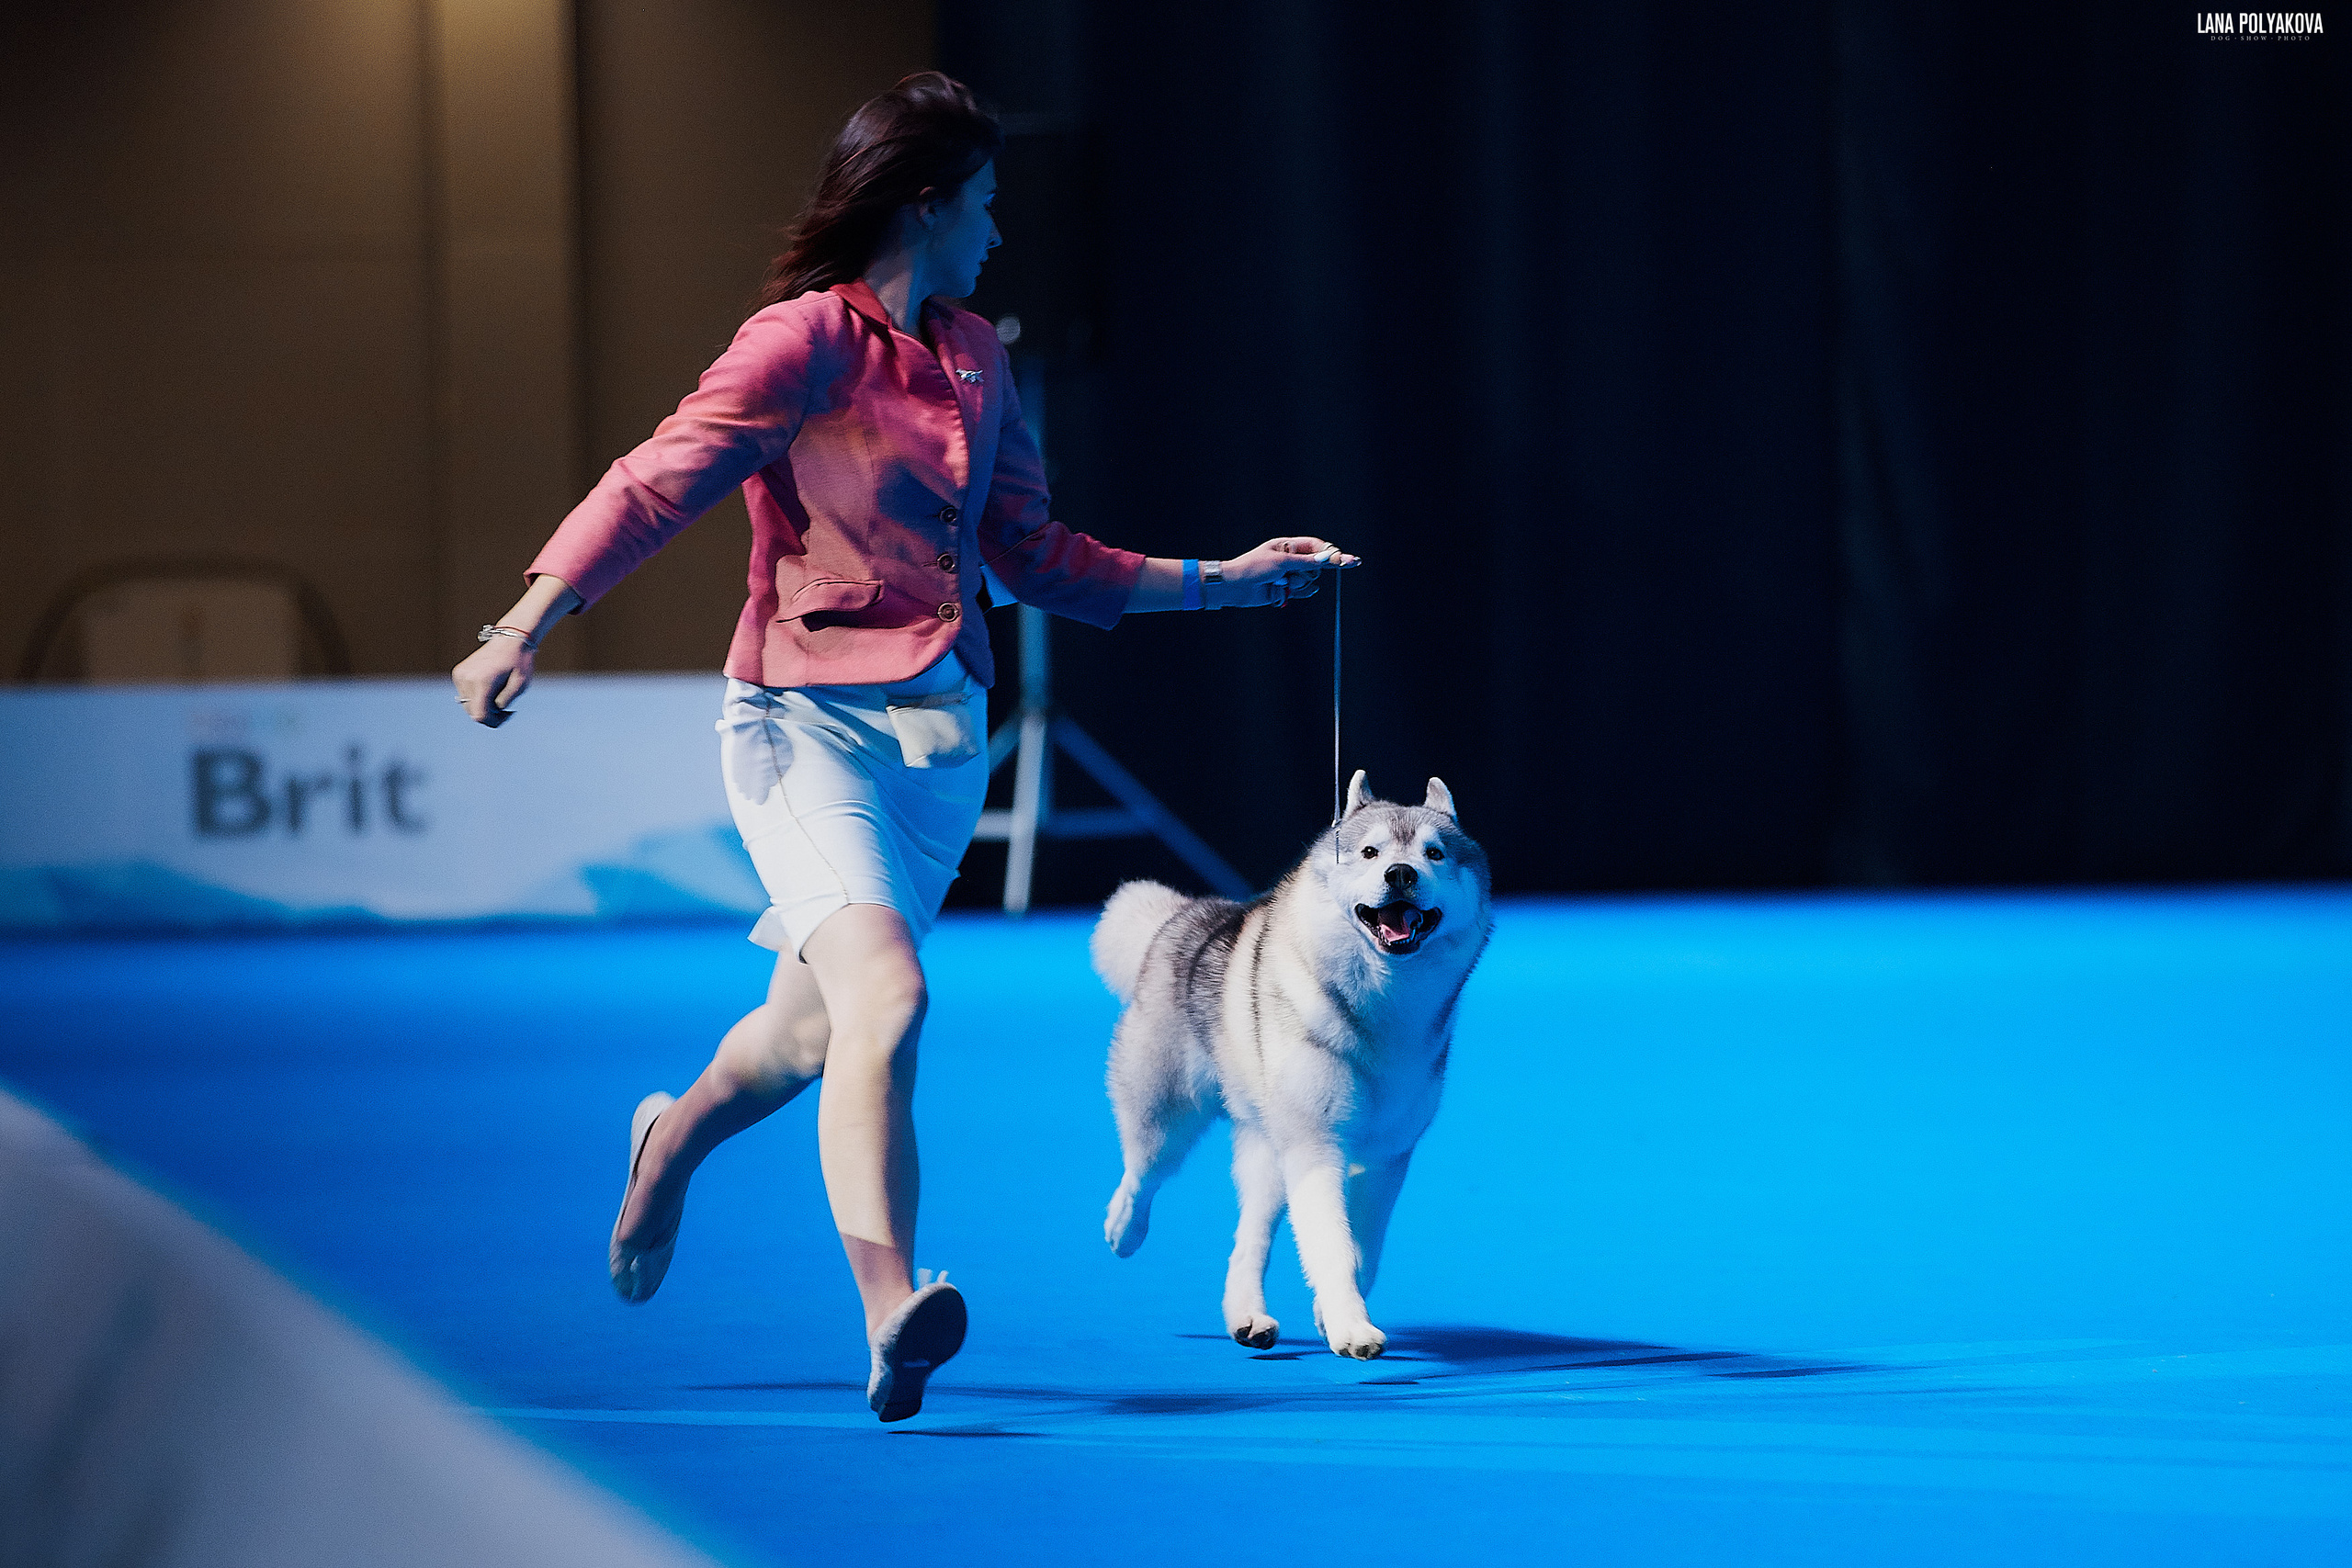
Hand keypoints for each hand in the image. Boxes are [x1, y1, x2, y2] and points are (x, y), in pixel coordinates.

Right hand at [452, 637, 531, 726]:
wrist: (510, 638)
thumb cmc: (519, 662)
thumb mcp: (520, 685)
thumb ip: (504, 702)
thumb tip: (490, 713)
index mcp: (482, 682)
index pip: (479, 715)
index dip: (493, 722)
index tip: (507, 715)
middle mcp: (466, 679)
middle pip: (473, 711)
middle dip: (490, 714)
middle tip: (507, 707)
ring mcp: (460, 675)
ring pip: (468, 704)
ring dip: (483, 705)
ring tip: (499, 695)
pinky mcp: (458, 673)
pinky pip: (466, 694)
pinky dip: (477, 696)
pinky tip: (490, 687)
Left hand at [1217, 537, 1359, 607]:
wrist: (1235, 587)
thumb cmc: (1253, 568)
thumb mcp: (1281, 562)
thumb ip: (1306, 562)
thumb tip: (1328, 559)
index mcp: (1288, 546)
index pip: (1316, 546)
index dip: (1330, 553)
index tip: (1346, 561)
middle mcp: (1290, 559)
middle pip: (1315, 565)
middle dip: (1307, 572)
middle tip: (1291, 575)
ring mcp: (1289, 575)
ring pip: (1309, 580)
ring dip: (1299, 584)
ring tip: (1281, 584)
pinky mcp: (1286, 589)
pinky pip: (1303, 591)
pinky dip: (1301, 592)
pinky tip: (1291, 592)